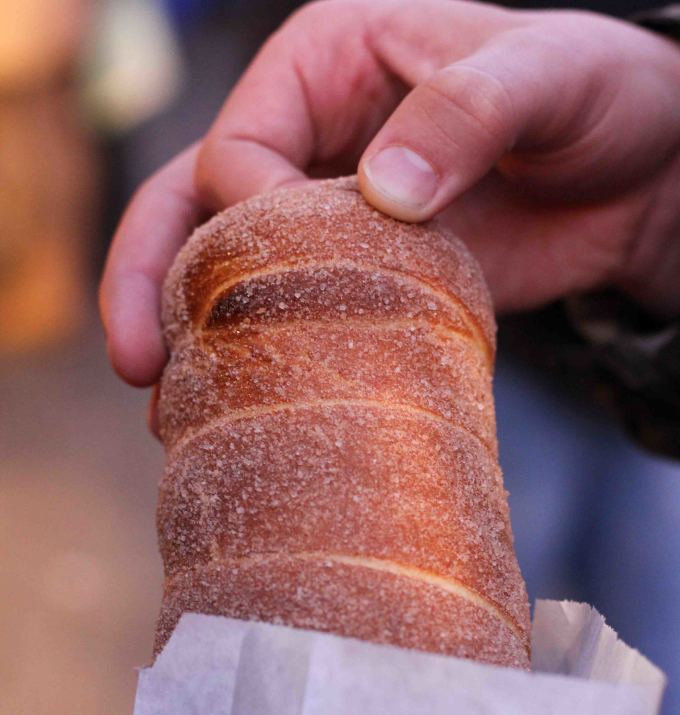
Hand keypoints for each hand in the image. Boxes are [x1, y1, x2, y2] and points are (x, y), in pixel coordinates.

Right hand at [101, 0, 679, 388]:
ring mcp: (325, 214)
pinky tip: (235, 411)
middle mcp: (306, 136)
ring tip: (166, 406)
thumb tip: (382, 192)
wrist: (635, 176)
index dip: (248, 211)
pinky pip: (289, 318)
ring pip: (223, 270)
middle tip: (137, 361)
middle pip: (191, 205)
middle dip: (152, 279)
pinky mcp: (357, 279)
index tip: (294, 261)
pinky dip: (256, 362)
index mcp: (325, 62)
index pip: (242, 143)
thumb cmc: (594, 94)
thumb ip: (464, 115)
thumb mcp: (543, 76)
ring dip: (186, 333)